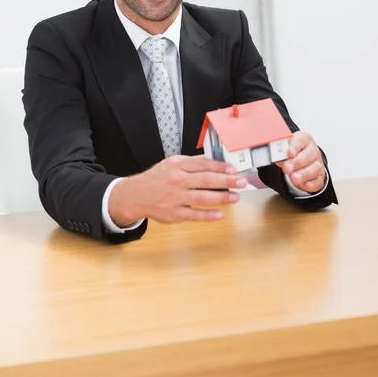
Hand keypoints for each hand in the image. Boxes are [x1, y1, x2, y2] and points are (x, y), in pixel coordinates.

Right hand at [108, 155, 246, 224]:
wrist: (136, 195)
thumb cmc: (157, 178)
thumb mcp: (172, 163)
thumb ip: (192, 163)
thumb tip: (214, 161)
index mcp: (177, 165)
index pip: (203, 164)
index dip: (220, 167)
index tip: (234, 170)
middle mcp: (176, 180)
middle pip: (205, 180)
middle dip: (226, 181)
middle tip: (242, 182)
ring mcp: (175, 198)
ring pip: (202, 197)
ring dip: (221, 198)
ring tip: (235, 197)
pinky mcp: (174, 214)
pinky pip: (194, 215)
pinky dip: (208, 215)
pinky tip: (220, 214)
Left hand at [276, 131, 325, 193]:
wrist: (299, 161)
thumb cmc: (291, 153)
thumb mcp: (283, 148)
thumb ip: (278, 150)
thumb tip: (271, 154)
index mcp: (304, 139)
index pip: (301, 139)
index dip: (295, 146)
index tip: (289, 153)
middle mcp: (313, 150)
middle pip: (309, 155)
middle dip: (297, 162)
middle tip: (287, 168)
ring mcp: (317, 163)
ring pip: (315, 168)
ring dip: (304, 174)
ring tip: (293, 179)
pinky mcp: (319, 176)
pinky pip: (318, 181)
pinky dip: (312, 184)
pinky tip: (306, 185)